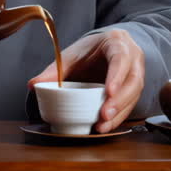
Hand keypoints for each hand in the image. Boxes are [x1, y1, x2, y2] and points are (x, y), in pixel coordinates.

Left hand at [27, 29, 144, 132]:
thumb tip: (32, 85)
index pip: (121, 59)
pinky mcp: (135, 90)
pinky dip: (119, 117)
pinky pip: (131, 105)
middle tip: (104, 116)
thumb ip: (54, 70)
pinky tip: (106, 126)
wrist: (107, 47)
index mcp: (118, 43)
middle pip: (133, 81)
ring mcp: (138, 74)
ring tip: (102, 126)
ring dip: (119, 113)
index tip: (109, 92)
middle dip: (119, 101)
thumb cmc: (90, 50)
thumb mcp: (72, 56)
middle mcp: (133, 58)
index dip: (117, 76)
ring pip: (135, 95)